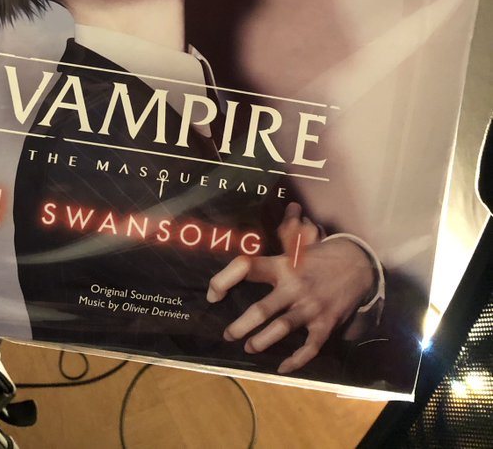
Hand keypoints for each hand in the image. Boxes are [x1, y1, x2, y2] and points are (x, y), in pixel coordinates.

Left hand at [207, 202, 373, 373]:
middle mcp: (294, 287)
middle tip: (227, 335)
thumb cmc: (323, 254)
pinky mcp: (325, 324)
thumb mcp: (301, 241)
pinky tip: (283, 368)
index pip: (247, 267)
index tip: (213, 294)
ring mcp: (310, 308)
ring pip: (280, 329)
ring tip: (248, 348)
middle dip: (240, 326)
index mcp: (283, 265)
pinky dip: (296, 360)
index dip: (224, 279)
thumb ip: (287, 229)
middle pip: (260, 310)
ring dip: (260, 342)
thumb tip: (288, 206)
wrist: (360, 265)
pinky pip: (309, 348)